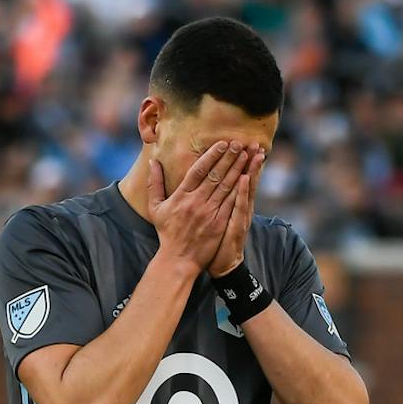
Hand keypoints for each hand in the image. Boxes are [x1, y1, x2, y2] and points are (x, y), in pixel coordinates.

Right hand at [146, 140, 246, 273]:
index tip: (221, 143)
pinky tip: (248, 177)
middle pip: (215, 175)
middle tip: (239, 143)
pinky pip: (231, 203)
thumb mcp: (155, 208)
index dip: (211, 156)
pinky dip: (240, 189)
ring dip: (237, 169)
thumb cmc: (166, 233)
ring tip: (246, 155)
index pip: (197, 170)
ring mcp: (209, 213)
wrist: (178, 260)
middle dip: (228, 158)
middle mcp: (195, 202)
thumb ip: (154, 183)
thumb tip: (153, 161)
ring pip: (226, 186)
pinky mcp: (219, 224)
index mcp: (181, 196)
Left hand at [207, 144, 261, 276]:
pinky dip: (243, 192)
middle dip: (250, 160)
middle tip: (254, 141)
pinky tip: (244, 179)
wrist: (222, 264)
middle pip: (245, 179)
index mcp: (232, 202)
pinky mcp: (237, 226)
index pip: (238, 177)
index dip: (240, 161)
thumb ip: (216, 199)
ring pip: (247, 190)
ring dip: (252, 171)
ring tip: (256, 154)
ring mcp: (240, 216)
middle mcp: (239, 207)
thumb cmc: (216, 239)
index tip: (242, 142)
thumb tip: (213, 184)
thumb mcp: (217, 217)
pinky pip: (240, 207)